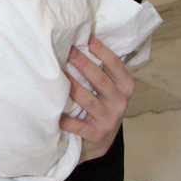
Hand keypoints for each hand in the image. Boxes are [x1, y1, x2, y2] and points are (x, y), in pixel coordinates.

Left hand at [60, 36, 133, 161]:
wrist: (100, 141)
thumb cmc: (101, 105)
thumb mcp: (109, 89)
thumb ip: (102, 70)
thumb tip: (85, 39)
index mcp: (125, 87)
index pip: (116, 66)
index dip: (103, 51)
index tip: (88, 38)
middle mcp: (120, 103)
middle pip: (101, 80)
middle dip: (84, 64)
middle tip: (69, 51)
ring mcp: (109, 120)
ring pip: (89, 100)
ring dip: (73, 87)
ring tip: (59, 74)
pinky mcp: (96, 135)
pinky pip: (78, 126)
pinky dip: (66, 120)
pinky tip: (55, 113)